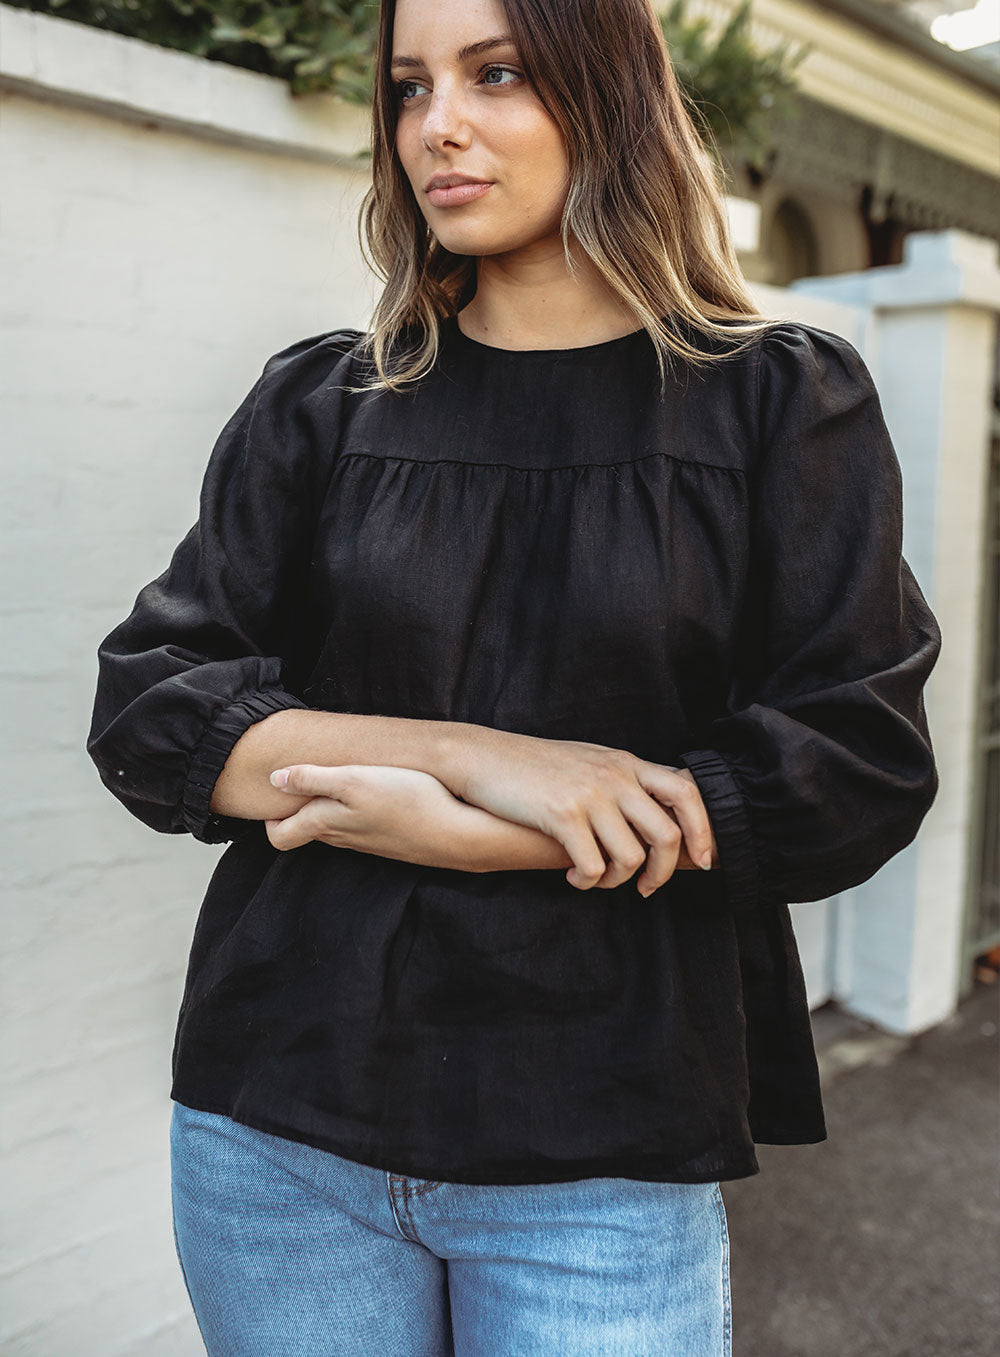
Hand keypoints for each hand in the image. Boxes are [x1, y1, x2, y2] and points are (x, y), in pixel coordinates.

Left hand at [265, 765, 470, 865]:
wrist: (457, 834)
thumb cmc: (407, 800)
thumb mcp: (354, 781)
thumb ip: (312, 779)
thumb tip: (275, 779)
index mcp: (326, 824)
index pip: (280, 836)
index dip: (270, 819)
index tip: (274, 792)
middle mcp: (342, 838)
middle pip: (304, 833)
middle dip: (295, 810)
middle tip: (299, 780)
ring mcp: (367, 842)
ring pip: (333, 830)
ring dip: (326, 810)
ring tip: (333, 781)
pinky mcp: (389, 840)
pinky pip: (358, 829)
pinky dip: (353, 813)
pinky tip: (370, 793)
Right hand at [448, 730, 717, 893]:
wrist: (481, 757)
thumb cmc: (533, 766)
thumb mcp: (588, 762)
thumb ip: (622, 780)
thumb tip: (657, 812)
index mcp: (625, 763)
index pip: (686, 793)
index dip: (702, 831)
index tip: (702, 861)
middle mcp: (614, 776)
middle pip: (667, 835)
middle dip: (662, 873)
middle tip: (646, 889)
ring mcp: (590, 794)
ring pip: (630, 858)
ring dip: (616, 881)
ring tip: (594, 878)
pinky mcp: (562, 814)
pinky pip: (593, 866)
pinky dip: (586, 882)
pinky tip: (571, 877)